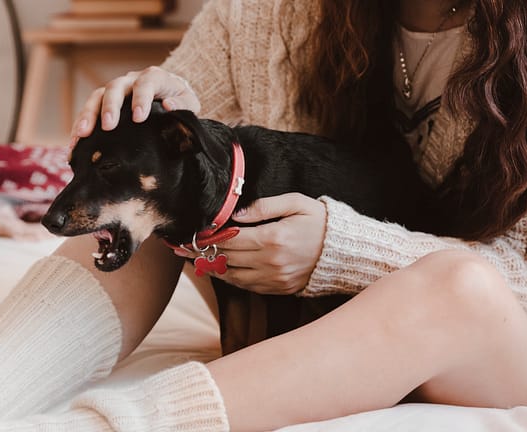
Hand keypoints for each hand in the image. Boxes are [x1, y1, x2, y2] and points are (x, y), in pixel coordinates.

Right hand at [71, 66, 200, 142]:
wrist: (170, 95)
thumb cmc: (180, 101)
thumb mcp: (189, 103)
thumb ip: (183, 105)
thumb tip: (169, 106)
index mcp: (154, 77)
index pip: (145, 84)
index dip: (141, 99)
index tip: (139, 118)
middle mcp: (131, 80)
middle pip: (115, 87)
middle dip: (110, 106)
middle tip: (108, 126)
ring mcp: (116, 90)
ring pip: (97, 97)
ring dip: (88, 115)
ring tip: (82, 134)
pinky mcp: (105, 102)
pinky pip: (89, 111)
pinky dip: (80, 126)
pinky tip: (75, 144)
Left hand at [175, 193, 326, 294]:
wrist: (344, 251)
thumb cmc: (319, 221)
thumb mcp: (295, 203)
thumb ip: (263, 206)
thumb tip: (235, 213)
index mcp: (273, 238)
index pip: (229, 240)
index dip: (206, 238)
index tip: (188, 236)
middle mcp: (271, 262)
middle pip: (226, 258)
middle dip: (202, 253)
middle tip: (182, 248)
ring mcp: (275, 278)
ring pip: (233, 276)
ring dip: (212, 268)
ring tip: (194, 259)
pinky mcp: (279, 288)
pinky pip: (247, 286)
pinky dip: (231, 278)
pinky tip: (220, 269)